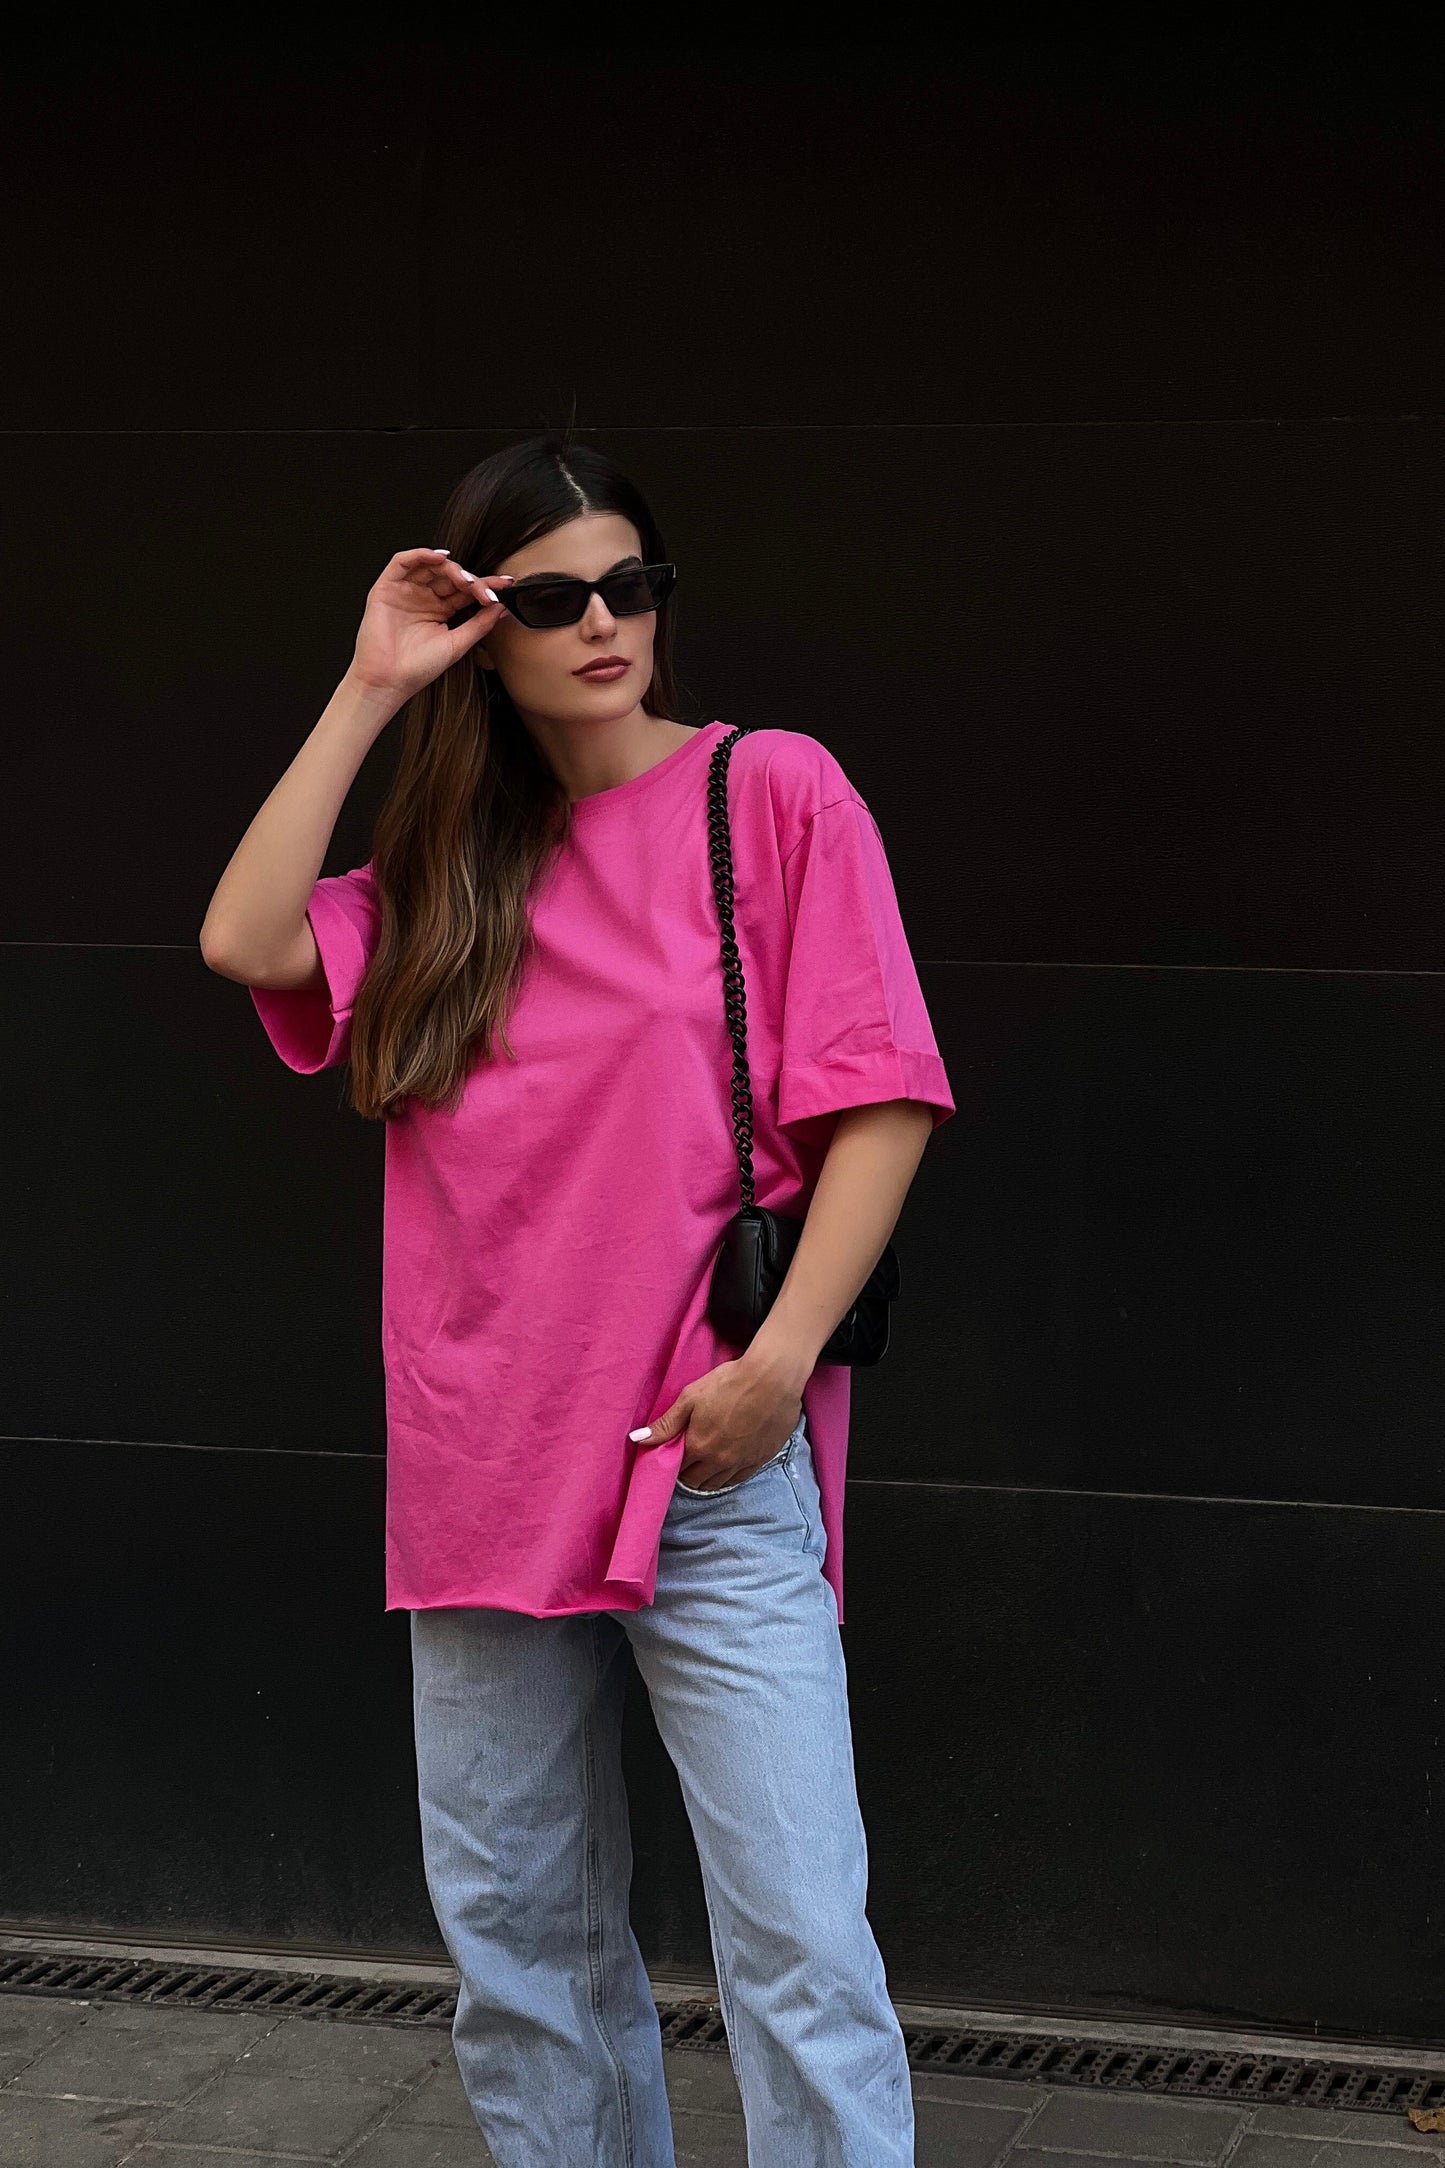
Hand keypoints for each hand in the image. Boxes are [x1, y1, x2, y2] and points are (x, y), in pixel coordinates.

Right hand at [347, 548, 516, 702]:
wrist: (389, 681)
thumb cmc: (418, 668)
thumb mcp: (457, 644)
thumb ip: (479, 624)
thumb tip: (502, 607)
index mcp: (441, 610)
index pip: (466, 591)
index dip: (485, 585)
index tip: (506, 586)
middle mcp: (424, 597)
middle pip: (451, 576)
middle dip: (471, 579)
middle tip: (486, 589)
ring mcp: (406, 591)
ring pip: (430, 566)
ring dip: (451, 568)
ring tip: (466, 580)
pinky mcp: (386, 587)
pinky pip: (402, 562)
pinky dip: (421, 555)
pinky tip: (440, 559)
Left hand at [632, 1355, 803, 1491]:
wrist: (772, 1379)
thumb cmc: (729, 1382)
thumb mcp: (691, 1397)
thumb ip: (666, 1423)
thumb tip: (637, 1439)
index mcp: (698, 1446)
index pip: (677, 1468)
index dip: (672, 1465)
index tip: (672, 1458)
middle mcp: (719, 1461)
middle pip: (696, 1481)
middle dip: (687, 1476)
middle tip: (686, 1465)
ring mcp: (741, 1462)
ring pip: (717, 1484)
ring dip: (706, 1480)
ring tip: (703, 1470)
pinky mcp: (761, 1459)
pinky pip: (739, 1479)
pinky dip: (728, 1479)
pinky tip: (725, 1471)